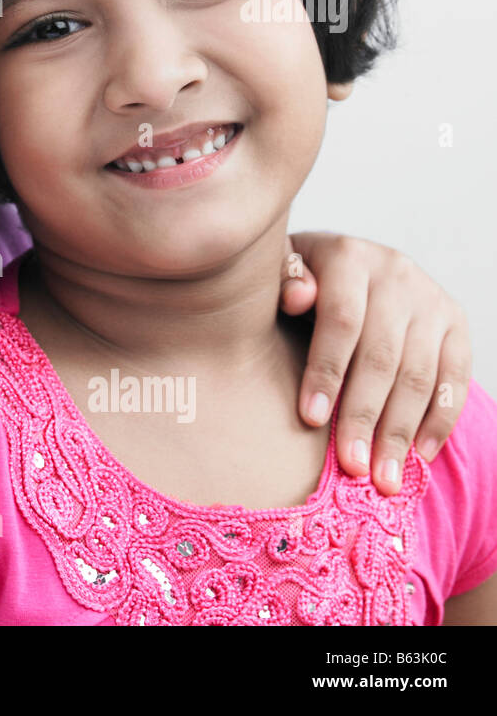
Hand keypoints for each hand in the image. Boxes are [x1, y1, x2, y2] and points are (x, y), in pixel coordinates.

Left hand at [281, 232, 469, 494]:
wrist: (344, 260)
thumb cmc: (297, 278)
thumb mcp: (280, 271)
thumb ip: (284, 280)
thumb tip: (297, 297)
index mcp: (347, 257)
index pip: (342, 320)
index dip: (326, 371)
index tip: (309, 419)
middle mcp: (395, 273)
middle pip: (382, 356)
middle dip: (364, 416)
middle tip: (351, 467)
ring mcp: (430, 299)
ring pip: (419, 374)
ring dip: (400, 432)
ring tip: (383, 478)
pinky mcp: (456, 323)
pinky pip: (454, 378)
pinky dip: (438, 421)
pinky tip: (418, 456)